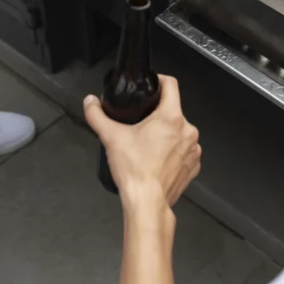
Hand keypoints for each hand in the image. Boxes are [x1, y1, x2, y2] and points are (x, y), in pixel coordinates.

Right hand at [84, 76, 200, 208]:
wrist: (147, 203)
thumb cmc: (135, 171)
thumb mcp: (111, 137)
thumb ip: (97, 116)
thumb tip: (90, 103)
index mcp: (172, 118)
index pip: (172, 85)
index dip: (160, 81)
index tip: (152, 85)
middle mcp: (188, 131)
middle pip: (173, 111)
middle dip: (157, 114)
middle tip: (140, 123)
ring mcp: (193, 150)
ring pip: (180, 132)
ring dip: (167, 134)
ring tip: (148, 145)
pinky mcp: (193, 167)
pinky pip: (184, 152)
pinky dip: (173, 152)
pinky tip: (157, 160)